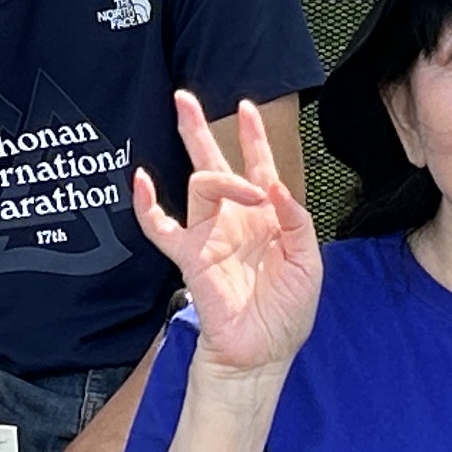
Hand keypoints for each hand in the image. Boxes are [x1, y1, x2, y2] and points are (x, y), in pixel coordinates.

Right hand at [128, 90, 318, 377]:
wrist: (263, 352)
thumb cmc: (288, 312)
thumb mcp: (309, 263)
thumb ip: (297, 222)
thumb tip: (277, 187)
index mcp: (266, 217)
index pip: (258, 166)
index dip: (253, 137)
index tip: (246, 107)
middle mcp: (235, 219)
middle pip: (213, 163)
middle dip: (198, 130)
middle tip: (183, 99)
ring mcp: (210, 236)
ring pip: (199, 185)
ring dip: (222, 177)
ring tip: (246, 189)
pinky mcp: (190, 257)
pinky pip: (160, 226)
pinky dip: (148, 205)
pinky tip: (142, 182)